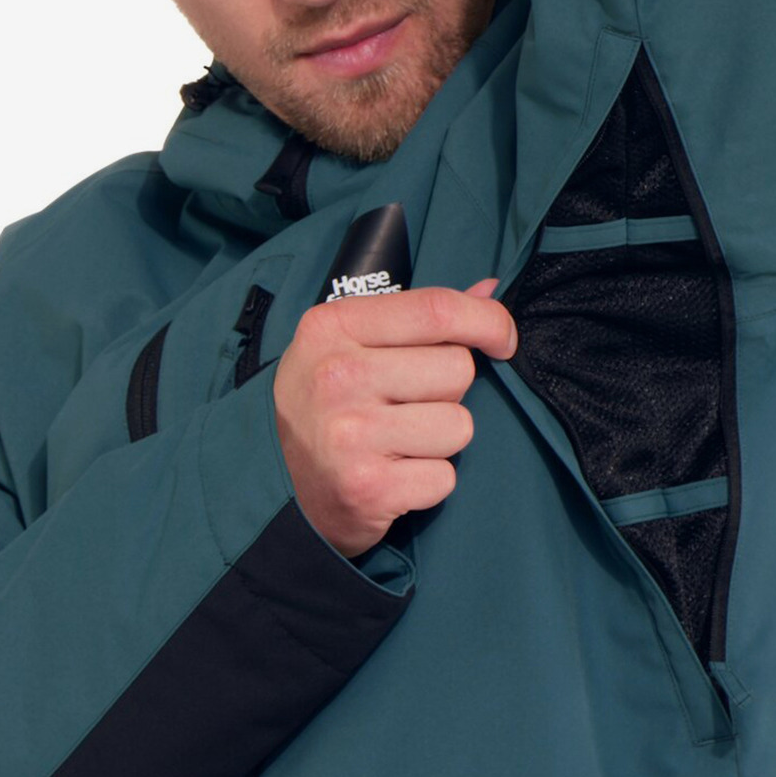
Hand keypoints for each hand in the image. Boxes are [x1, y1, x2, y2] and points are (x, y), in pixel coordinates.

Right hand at [273, 277, 517, 558]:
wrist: (273, 484)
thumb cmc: (324, 404)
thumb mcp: (351, 344)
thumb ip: (421, 317)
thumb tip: (490, 289)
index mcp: (334, 326)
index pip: (436, 309)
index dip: (488, 320)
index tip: (502, 339)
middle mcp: (338, 375)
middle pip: (457, 369)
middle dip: (448, 391)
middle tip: (406, 405)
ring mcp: (350, 433)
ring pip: (459, 426)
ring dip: (440, 440)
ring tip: (399, 442)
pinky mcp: (366, 487)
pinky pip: (444, 477)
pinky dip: (428, 483)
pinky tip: (393, 475)